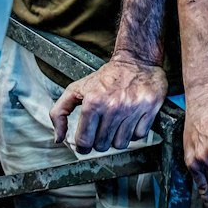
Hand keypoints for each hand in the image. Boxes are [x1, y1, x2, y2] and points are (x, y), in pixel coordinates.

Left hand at [49, 55, 166, 153]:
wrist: (136, 60)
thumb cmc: (105, 77)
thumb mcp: (76, 89)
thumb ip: (59, 112)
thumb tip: (58, 138)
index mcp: (92, 102)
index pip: (84, 141)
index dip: (82, 147)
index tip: (85, 144)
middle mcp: (113, 106)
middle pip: (102, 145)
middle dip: (100, 141)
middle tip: (102, 130)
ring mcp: (132, 108)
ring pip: (121, 143)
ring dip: (117, 138)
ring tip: (116, 124)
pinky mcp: (149, 108)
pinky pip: (139, 136)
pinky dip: (134, 132)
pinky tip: (130, 120)